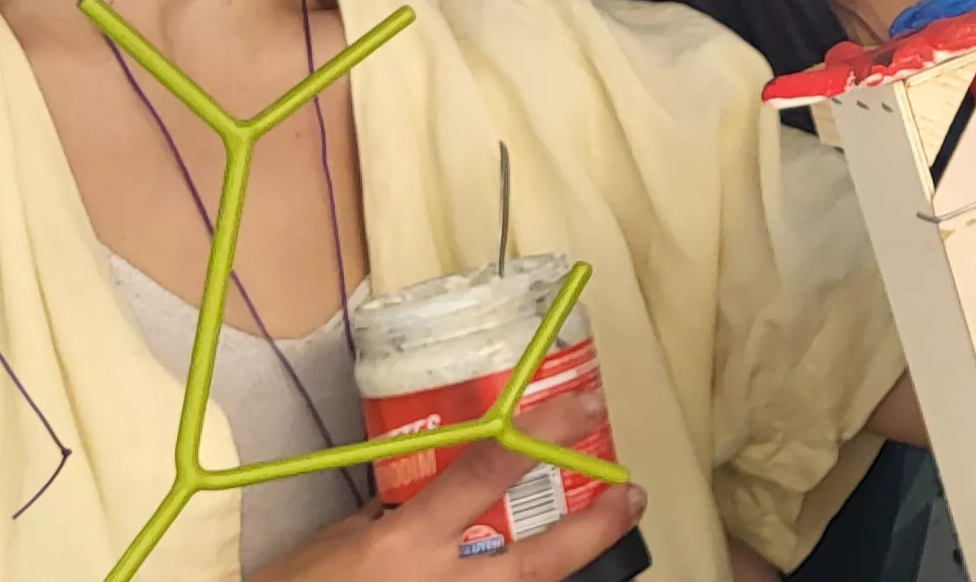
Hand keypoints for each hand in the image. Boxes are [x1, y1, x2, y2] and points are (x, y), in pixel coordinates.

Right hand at [255, 394, 643, 581]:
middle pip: (540, 559)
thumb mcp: (346, 536)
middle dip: (594, 527)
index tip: (586, 409)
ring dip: (568, 565)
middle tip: (629, 494)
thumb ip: (401, 508)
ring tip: (598, 537)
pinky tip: (543, 572)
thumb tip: (449, 483)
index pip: (487, 473)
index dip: (542, 434)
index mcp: (406, 543)